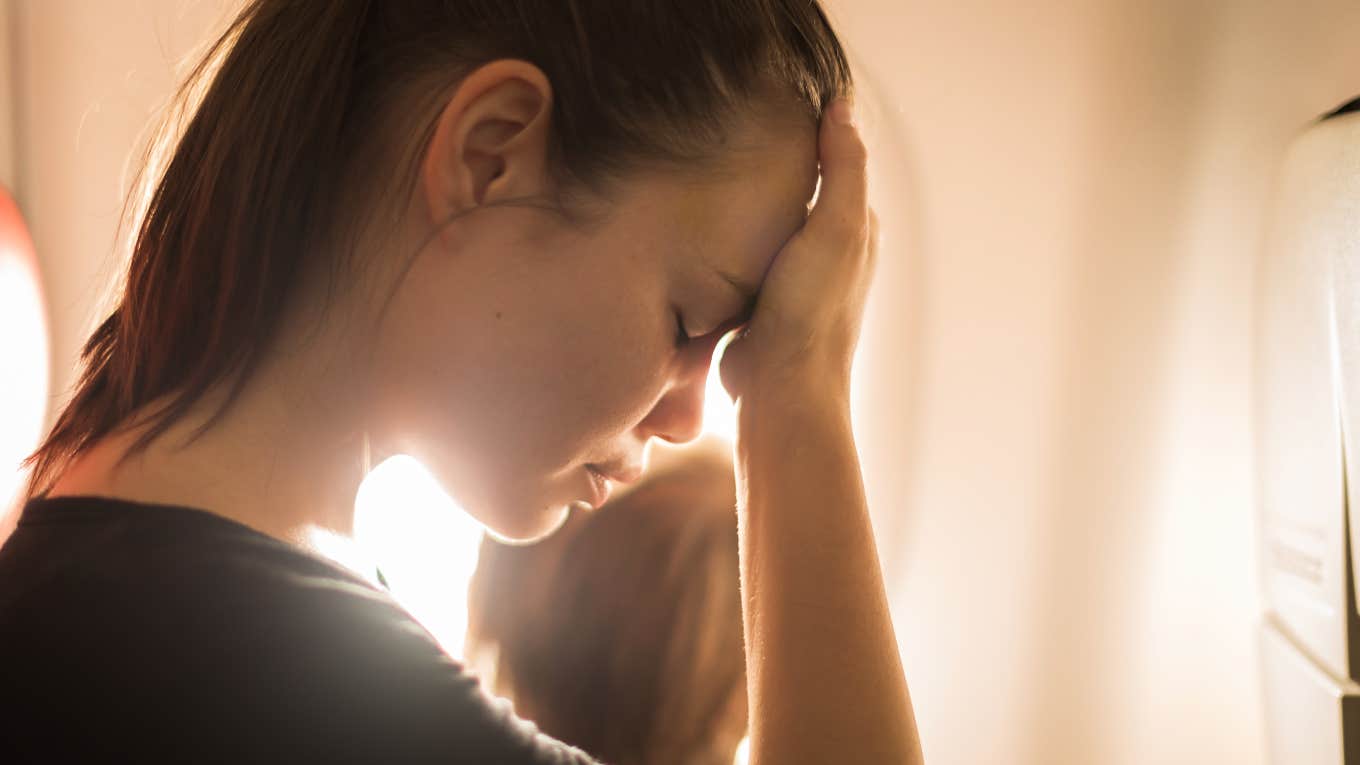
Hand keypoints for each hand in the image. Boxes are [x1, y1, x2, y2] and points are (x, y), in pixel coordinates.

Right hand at [719, 97, 878, 401]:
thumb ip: (842, 167)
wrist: (779, 389)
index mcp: (856, 230)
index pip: (836, 164)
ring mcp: (795, 280)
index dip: (811, 136)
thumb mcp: (835, 227)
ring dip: (749, 208)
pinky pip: (745, 257)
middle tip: (735, 142)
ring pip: (770, 226)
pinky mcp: (762, 303)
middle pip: (800, 194)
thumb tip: (841, 106)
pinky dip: (732, 243)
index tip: (775, 112)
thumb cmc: (810, 311)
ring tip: (716, 180)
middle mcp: (830, 253)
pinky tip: (709, 233)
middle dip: (775, 171)